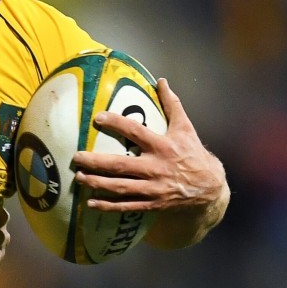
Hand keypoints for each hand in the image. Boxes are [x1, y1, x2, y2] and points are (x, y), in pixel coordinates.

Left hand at [71, 78, 228, 247]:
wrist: (210, 188)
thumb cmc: (193, 154)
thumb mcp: (185, 128)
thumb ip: (172, 104)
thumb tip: (162, 81)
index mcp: (162, 146)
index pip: (136, 132)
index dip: (117, 123)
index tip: (98, 117)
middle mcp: (156, 168)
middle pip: (121, 165)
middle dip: (96, 162)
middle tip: (76, 157)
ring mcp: (153, 188)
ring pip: (120, 187)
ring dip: (98, 183)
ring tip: (79, 177)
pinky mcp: (152, 204)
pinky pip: (127, 206)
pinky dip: (108, 206)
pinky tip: (91, 203)